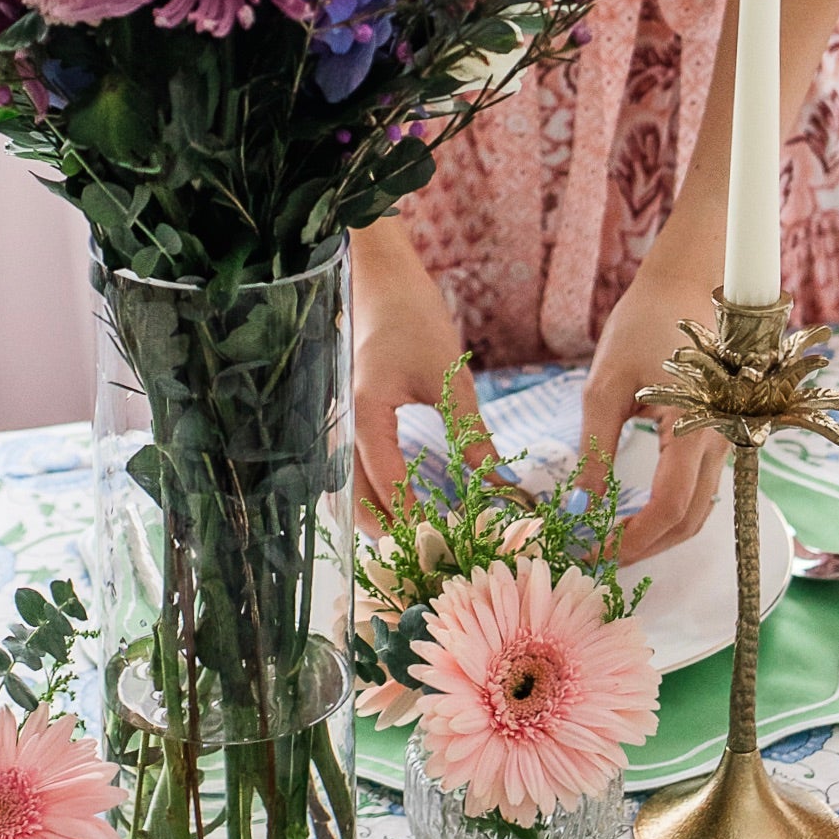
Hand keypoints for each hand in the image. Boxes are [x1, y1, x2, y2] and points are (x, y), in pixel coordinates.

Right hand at [351, 221, 487, 516]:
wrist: (381, 282)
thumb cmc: (414, 320)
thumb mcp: (449, 377)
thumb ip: (471, 435)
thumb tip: (502, 485)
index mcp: (366, 414)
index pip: (385, 483)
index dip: (413, 518)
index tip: (445, 544)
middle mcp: (342, 426)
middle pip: (353, 497)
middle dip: (386, 531)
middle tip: (428, 556)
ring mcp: (337, 425)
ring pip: (345, 489)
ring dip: (375, 516)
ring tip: (416, 538)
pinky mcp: (343, 423)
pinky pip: (348, 471)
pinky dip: (370, 495)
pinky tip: (399, 505)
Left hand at [579, 222, 729, 563]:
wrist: (689, 280)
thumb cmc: (646, 322)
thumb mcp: (606, 385)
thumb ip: (594, 451)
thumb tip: (578, 510)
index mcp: (696, 427)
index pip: (667, 510)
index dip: (630, 541)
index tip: (591, 552)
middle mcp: (722, 441)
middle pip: (688, 520)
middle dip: (643, 548)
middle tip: (594, 554)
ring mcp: (726, 439)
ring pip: (698, 508)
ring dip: (656, 532)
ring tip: (606, 536)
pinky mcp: (719, 434)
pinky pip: (700, 487)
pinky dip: (669, 510)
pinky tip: (631, 510)